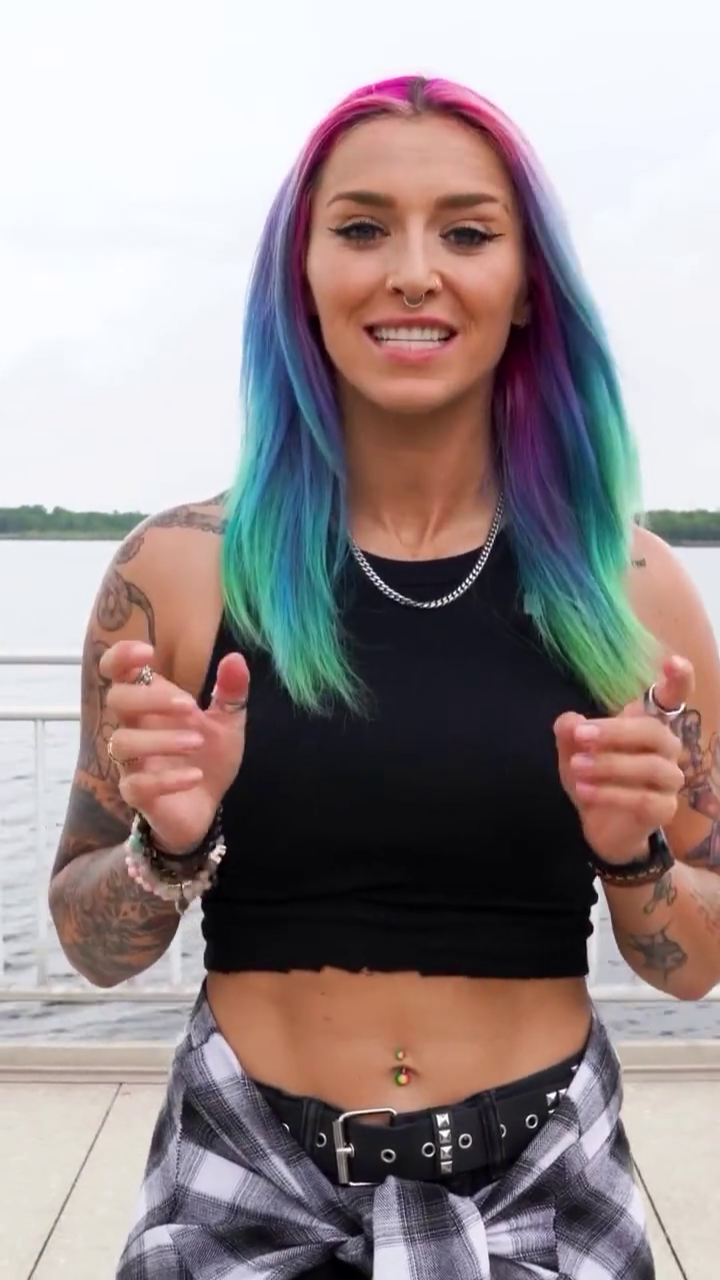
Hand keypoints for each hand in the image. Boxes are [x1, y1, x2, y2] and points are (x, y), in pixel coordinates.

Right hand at [100, 640, 248, 853]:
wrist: (206, 806)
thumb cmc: (207, 756)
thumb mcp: (227, 722)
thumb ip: (231, 691)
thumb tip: (235, 658)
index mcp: (150, 704)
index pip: (117, 671)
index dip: (122, 656)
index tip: (148, 652)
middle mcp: (134, 728)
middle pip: (116, 700)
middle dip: (150, 698)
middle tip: (189, 707)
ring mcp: (131, 762)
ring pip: (122, 742)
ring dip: (161, 739)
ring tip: (197, 742)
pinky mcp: (137, 794)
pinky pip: (137, 785)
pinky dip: (168, 779)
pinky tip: (195, 774)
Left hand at [553, 656, 690, 864]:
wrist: (600, 826)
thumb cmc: (594, 777)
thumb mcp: (573, 753)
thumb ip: (569, 733)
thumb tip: (570, 721)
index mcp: (646, 725)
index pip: (673, 698)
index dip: (679, 680)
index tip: (672, 662)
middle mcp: (666, 748)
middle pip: (653, 732)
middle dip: (615, 732)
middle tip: (581, 736)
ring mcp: (670, 780)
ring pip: (651, 766)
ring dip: (609, 765)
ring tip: (577, 767)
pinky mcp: (665, 809)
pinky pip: (645, 799)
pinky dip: (612, 793)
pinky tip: (584, 791)